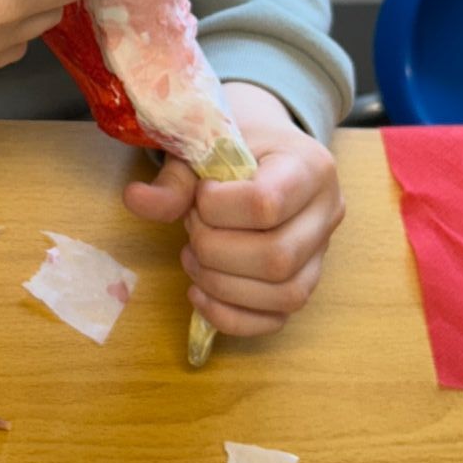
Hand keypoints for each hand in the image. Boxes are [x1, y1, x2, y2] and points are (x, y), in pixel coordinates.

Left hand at [121, 82, 343, 336]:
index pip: (266, 204)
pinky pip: (276, 320)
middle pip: (276, 258)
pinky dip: (230, 316)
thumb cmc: (234, 143)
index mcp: (309, 166)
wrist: (263, 148)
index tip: (201, 193)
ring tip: (193, 256)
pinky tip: (199, 293)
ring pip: (284, 295)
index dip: (217, 207)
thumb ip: (175, 178)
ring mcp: (321, 254)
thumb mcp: (203, 145)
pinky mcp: (303, 283)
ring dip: (221, 285)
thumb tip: (134, 200)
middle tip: (192, 226)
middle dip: (215, 250)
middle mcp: (327, 212)